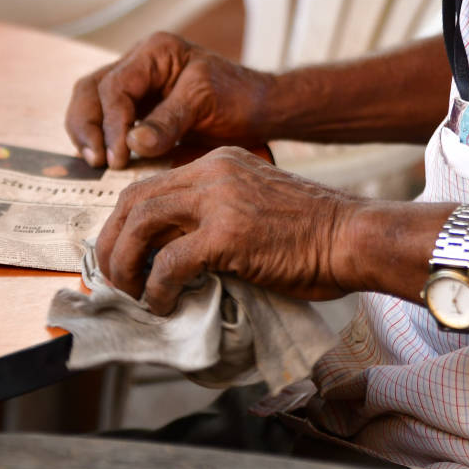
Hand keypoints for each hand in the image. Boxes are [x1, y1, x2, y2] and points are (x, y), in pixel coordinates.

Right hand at [66, 32, 276, 168]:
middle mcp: (138, 62)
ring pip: (90, 102)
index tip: (118, 158)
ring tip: (95, 162)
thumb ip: (169, 122)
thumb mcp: (206, 104)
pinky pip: (104, 117)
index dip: (111, 123)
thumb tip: (132, 143)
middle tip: (97, 161)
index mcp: (155, 52)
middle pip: (90, 89)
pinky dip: (99, 137)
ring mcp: (134, 84)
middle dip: (87, 126)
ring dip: (87, 132)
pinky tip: (103, 159)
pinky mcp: (136, 106)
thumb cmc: (238, 98)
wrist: (259, 108)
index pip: (115, 86)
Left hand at [95, 146, 368, 311]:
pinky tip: (163, 304)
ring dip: (126, 265)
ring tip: (131, 294)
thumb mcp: (254, 206)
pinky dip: (158, 288)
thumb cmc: (313, 233)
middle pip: (134, 201)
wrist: (355, 237)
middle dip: (113, 243)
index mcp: (217, 163)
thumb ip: (214, 216)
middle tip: (113, 278)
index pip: (148, 185)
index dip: (124, 222)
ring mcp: (219, 200)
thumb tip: (172, 255)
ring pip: (142, 225)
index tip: (120, 253)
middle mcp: (212, 172)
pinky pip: (171, 262)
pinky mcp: (228, 234)